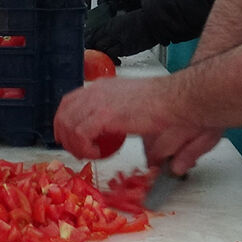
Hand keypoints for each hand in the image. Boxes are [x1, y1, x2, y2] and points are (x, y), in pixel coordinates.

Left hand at [53, 76, 216, 175]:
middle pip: (64, 110)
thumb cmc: (169, 107)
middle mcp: (98, 90)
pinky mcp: (103, 114)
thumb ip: (134, 130)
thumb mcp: (142, 115)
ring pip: (67, 123)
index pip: (73, 100)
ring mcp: (99, 101)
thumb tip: (146, 155)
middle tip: (77, 150)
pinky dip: (85, 148)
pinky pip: (79, 133)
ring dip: (75, 144)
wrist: (178, 101)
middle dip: (65, 134)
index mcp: (105, 87)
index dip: (67, 121)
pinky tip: (99, 154)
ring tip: (91, 155)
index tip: (73, 138)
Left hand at [85, 6, 158, 58]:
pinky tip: (117, 61)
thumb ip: (113, 29)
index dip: (90, 40)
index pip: (93, 34)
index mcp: (110, 24)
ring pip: (102, 49)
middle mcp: (112, 31)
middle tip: (95, 54)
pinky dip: (112, 59)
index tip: (89, 45)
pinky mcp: (126, 48)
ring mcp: (118, 40)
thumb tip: (107, 35)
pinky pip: (113, 55)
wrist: (153, 21)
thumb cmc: (142, 21)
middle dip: (94, 49)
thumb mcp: (123, 21)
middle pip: (95, 42)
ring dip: (103, 55)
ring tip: (107, 58)